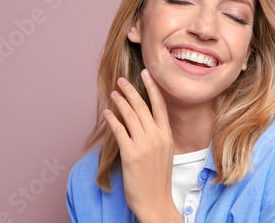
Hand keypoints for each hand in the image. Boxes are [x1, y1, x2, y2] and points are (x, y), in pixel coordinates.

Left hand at [103, 69, 181, 222]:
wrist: (156, 201)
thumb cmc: (158, 178)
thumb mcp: (164, 152)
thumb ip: (157, 135)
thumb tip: (144, 120)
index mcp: (166, 135)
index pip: (160, 105)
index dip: (152, 87)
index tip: (146, 73)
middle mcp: (157, 137)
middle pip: (142, 106)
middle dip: (131, 90)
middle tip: (122, 80)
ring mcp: (144, 145)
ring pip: (130, 115)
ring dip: (120, 101)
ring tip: (113, 93)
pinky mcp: (130, 154)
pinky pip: (119, 130)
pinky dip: (112, 119)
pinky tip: (107, 112)